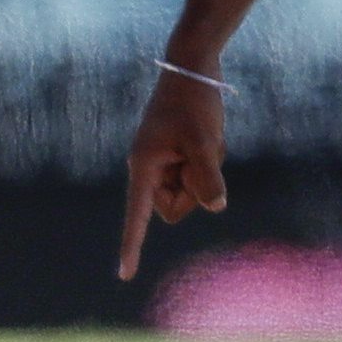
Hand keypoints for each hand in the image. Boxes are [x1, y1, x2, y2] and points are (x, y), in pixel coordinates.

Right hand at [118, 68, 230, 279]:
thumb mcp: (204, 142)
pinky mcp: (179, 153)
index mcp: (144, 167)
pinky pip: (199, 173)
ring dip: (206, 170)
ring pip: (192, 190)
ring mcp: (165, 161)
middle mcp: (150, 168)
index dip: (132, 245)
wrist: (193, 66)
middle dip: (196, 187)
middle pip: (177, 206)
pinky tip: (211, 136)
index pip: (137, 215)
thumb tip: (216, 206)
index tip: (125, 275)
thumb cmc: (194, 103)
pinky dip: (210, 160)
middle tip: (202, 153)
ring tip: (207, 140)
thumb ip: (208, 179)